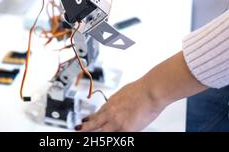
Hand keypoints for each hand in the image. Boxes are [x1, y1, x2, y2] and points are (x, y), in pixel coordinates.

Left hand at [76, 51, 206, 131]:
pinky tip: (105, 139)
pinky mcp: (126, 129)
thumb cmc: (142, 89)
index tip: (84, 121)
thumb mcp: (124, 92)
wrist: (151, 90)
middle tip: (78, 130)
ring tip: (85, 135)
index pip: (97, 113)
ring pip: (101, 131)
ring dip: (93, 133)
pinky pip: (116, 136)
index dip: (90, 118)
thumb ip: (119, 100)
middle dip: (85, 128)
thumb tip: (118, 102)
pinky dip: (112, 137)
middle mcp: (112, 112)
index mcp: (111, 103)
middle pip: (94, 123)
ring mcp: (117, 122)